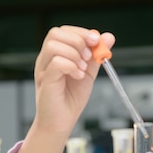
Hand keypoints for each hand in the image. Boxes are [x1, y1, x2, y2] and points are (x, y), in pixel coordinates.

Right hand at [10, 26, 114, 152]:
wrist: (62, 122)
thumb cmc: (71, 99)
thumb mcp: (89, 73)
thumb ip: (97, 55)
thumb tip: (109, 37)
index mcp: (56, 54)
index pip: (64, 31)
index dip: (82, 32)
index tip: (96, 41)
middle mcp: (46, 58)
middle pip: (56, 33)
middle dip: (78, 41)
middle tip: (89, 58)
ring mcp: (43, 68)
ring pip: (54, 45)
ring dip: (74, 54)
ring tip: (82, 70)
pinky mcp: (45, 80)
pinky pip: (56, 63)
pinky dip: (72, 66)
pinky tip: (78, 76)